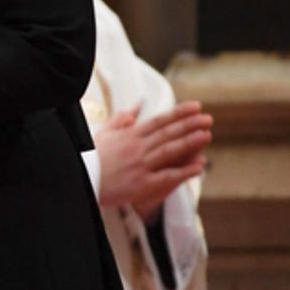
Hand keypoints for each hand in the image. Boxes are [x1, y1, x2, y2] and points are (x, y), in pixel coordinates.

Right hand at [95, 100, 212, 221]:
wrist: (80, 178)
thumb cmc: (90, 156)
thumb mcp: (104, 132)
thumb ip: (122, 119)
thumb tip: (137, 107)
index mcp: (129, 135)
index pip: (159, 121)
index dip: (179, 113)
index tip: (196, 106)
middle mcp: (137, 147)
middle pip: (167, 133)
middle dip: (189, 125)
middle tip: (208, 118)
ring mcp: (140, 165)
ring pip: (168, 151)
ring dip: (189, 142)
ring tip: (207, 134)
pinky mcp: (141, 183)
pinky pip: (165, 176)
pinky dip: (183, 171)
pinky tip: (199, 167)